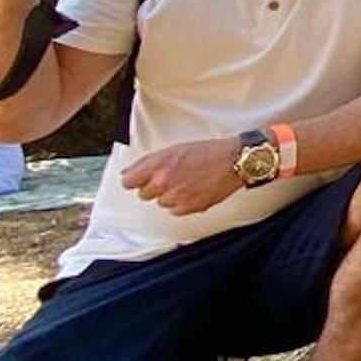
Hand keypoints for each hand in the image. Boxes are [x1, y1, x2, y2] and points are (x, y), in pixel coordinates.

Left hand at [119, 138, 244, 215]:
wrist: (234, 161)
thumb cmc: (207, 152)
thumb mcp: (174, 149)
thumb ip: (146, 162)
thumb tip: (127, 173)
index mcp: (157, 165)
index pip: (128, 182)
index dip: (135, 180)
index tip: (142, 180)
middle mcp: (163, 182)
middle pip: (144, 194)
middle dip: (155, 187)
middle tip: (173, 178)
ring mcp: (175, 196)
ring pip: (161, 202)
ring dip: (170, 195)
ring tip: (188, 183)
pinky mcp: (188, 207)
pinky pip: (175, 210)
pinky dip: (183, 203)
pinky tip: (194, 191)